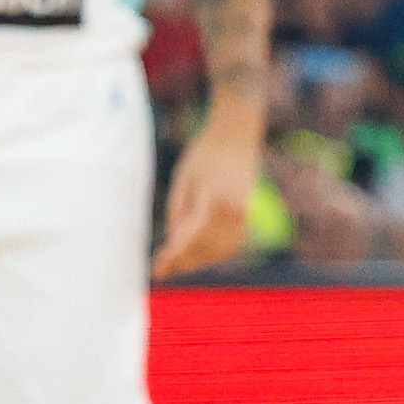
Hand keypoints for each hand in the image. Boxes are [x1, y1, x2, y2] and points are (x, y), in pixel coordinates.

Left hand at [152, 108, 261, 277]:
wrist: (237, 133)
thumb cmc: (205, 151)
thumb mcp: (183, 179)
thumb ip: (178, 211)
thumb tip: (173, 240)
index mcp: (213, 202)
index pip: (189, 239)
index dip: (172, 257)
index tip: (156, 270)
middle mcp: (232, 212)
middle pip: (204, 250)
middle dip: (182, 263)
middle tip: (161, 271)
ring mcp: (242, 213)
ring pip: (219, 251)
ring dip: (198, 261)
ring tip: (177, 266)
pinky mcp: (246, 212)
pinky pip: (230, 243)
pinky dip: (214, 253)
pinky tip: (198, 255)